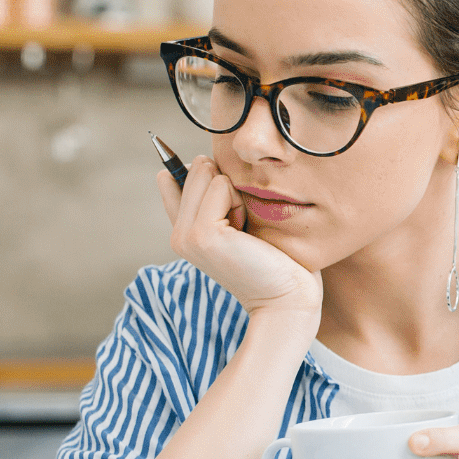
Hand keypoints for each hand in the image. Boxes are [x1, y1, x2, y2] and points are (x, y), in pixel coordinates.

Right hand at [158, 156, 319, 319]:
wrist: (288, 298)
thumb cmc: (277, 260)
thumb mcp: (242, 224)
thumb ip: (218, 198)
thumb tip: (201, 160)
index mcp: (185, 232)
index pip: (171, 181)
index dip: (195, 174)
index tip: (216, 196)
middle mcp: (179, 234)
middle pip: (196, 169)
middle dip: (228, 184)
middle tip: (244, 224)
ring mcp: (185, 235)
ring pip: (206, 173)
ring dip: (235, 192)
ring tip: (246, 229)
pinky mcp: (201, 234)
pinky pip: (221, 185)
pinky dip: (240, 200)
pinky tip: (246, 231)